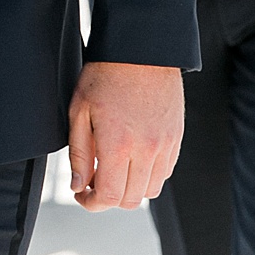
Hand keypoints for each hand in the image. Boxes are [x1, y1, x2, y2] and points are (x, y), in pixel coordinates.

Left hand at [68, 62, 183, 211]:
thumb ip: (79, 154)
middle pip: (131, 199)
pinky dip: (148, 175)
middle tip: (94, 181)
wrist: (141, 50)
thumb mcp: (79, 112)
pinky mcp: (176, 137)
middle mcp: (146, 150)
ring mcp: (165, 145)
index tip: (82, 195)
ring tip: (114, 169)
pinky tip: (133, 159)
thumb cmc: (106, 76)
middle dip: (109, 198)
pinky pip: (165, 172)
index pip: (110, 197)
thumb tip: (78, 186)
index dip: (92, 204)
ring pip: (150, 190)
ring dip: (130, 189)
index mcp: (118, 145)